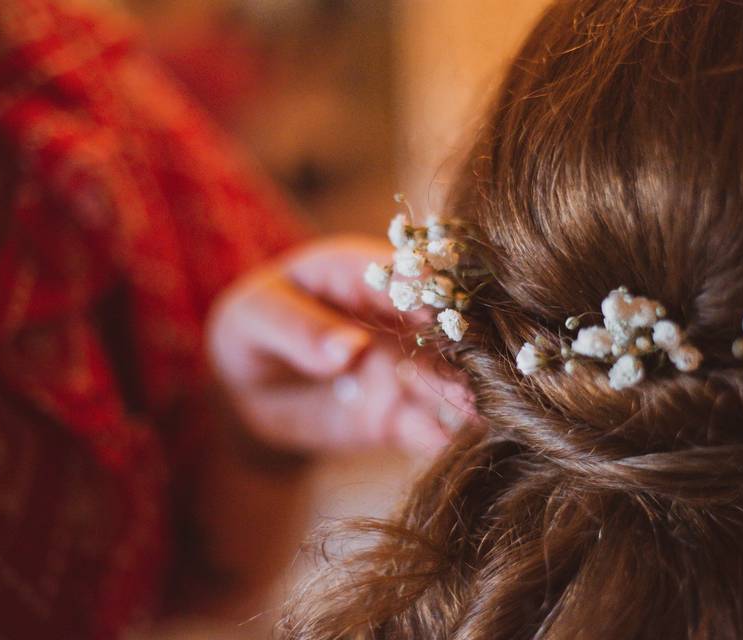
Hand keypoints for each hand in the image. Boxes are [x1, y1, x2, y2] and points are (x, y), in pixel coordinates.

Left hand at [206, 235, 470, 452]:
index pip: (406, 276)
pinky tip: (475, 448)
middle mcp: (397, 318)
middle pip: (443, 330)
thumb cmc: (251, 332)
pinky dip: (452, 438)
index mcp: (362, 272)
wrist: (246, 391)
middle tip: (493, 370)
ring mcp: (404, 368)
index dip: (427, 292)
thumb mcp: (255, 319)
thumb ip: (297, 329)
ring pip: (447, 380)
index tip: (444, 315)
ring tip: (496, 413)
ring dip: (472, 396)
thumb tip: (347, 348)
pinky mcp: (399, 415)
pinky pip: (430, 427)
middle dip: (469, 349)